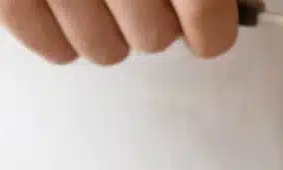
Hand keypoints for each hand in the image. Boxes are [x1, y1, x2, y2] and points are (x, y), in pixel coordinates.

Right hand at [0, 0, 237, 65]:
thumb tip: (228, 7)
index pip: (203, 13)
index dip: (210, 27)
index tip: (206, 26)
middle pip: (153, 38)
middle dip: (151, 19)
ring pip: (106, 51)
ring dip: (108, 28)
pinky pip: (55, 50)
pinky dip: (62, 32)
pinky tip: (65, 0)